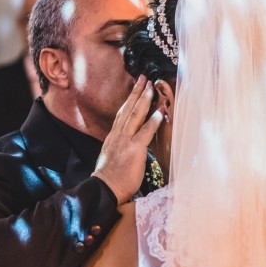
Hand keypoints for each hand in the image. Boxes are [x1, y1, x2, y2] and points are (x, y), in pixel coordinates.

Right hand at [92, 76, 162, 203]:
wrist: (104, 188)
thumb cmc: (109, 178)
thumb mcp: (111, 157)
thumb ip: (119, 147)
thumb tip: (125, 145)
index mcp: (113, 136)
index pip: (122, 114)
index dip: (129, 100)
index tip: (135, 89)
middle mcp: (118, 134)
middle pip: (128, 109)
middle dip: (137, 92)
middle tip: (144, 78)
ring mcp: (126, 140)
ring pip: (135, 115)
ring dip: (145, 99)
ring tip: (152, 87)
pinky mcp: (135, 148)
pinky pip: (146, 131)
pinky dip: (154, 120)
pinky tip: (160, 110)